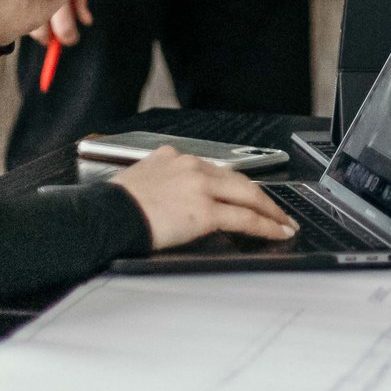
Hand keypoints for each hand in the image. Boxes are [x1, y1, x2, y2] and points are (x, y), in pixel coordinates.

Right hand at [109, 147, 298, 249]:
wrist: (106, 216)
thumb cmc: (115, 206)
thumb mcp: (140, 181)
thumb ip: (163, 183)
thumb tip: (173, 200)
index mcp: (173, 157)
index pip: (215, 170)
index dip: (234, 185)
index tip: (244, 194)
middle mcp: (191, 166)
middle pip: (238, 179)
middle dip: (262, 197)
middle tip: (277, 210)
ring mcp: (201, 187)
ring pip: (248, 196)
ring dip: (270, 211)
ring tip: (283, 223)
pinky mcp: (205, 211)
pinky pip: (245, 218)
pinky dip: (265, 226)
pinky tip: (276, 233)